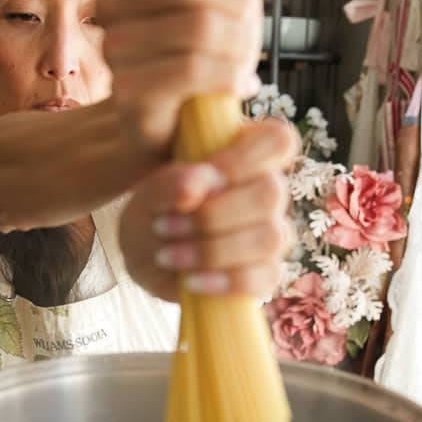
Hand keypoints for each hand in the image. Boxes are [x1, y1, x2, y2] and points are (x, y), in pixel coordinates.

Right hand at [97, 0, 265, 158]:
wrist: (180, 125)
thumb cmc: (204, 55)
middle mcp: (114, 4)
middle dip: (239, 3)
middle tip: (252, 30)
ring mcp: (116, 48)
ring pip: (198, 25)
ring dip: (239, 46)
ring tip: (245, 63)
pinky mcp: (130, 92)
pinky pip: (192, 68)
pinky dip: (229, 77)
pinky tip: (239, 86)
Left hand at [119, 119, 299, 300]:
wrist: (143, 254)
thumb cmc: (152, 210)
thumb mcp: (148, 193)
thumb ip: (171, 182)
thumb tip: (203, 181)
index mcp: (246, 154)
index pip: (278, 141)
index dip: (243, 160)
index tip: (202, 177)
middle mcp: (266, 190)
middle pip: (272, 193)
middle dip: (213, 214)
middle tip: (163, 225)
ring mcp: (270, 231)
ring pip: (270, 237)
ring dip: (213, 249)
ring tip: (166, 255)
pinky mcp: (264, 271)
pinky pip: (265, 277)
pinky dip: (223, 280)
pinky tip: (190, 280)